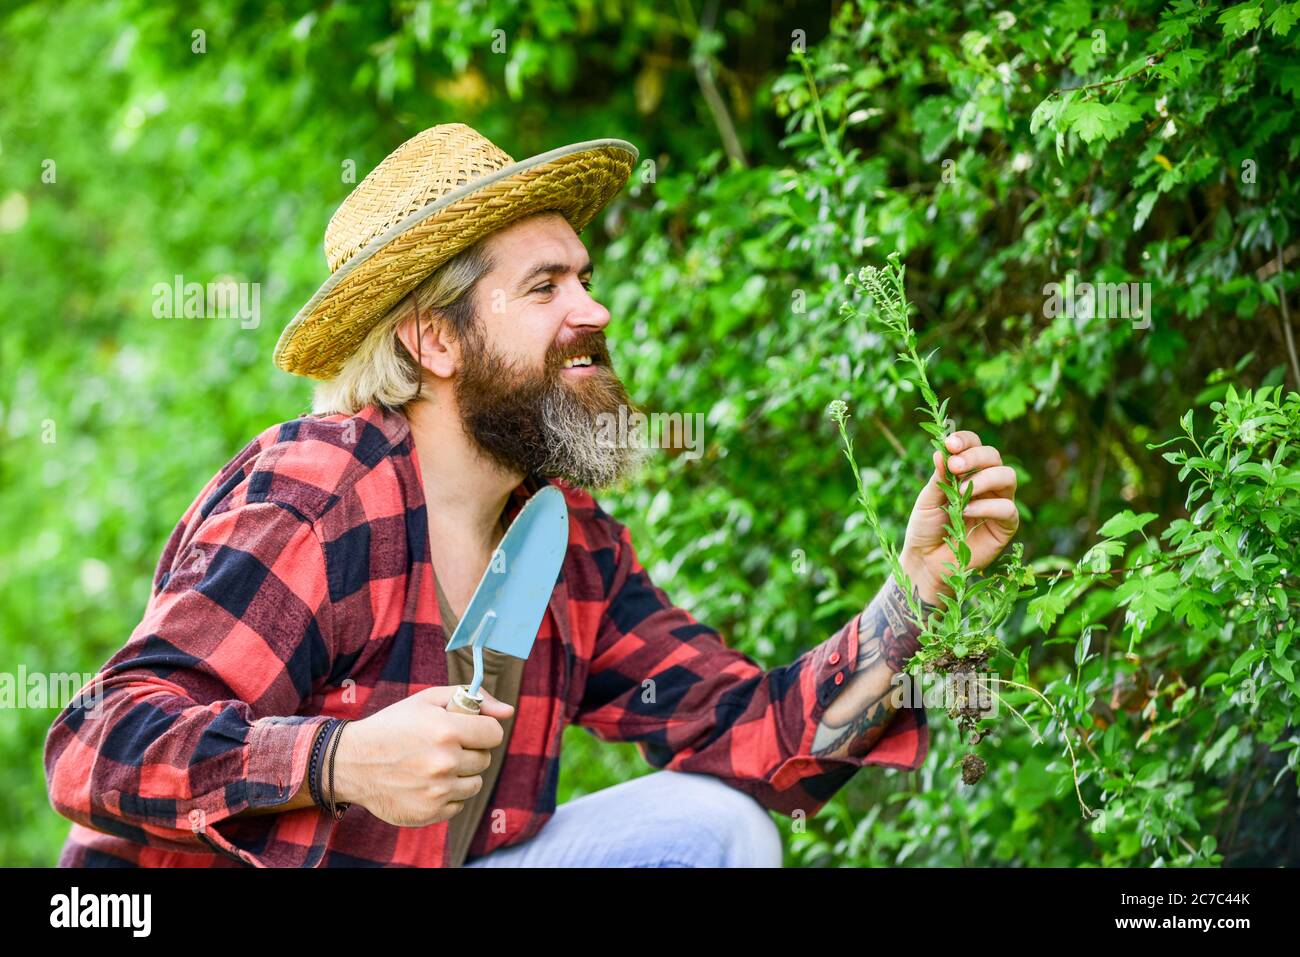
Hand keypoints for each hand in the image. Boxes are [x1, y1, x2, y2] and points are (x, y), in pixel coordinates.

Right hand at [332, 686, 514, 827]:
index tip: (467, 730)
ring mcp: (438, 791)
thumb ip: (472, 698)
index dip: (482, 730)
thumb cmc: (393, 725)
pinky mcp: (430, 812)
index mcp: (447, 730)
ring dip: (460, 774)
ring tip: (433, 764)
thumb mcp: (428, 700)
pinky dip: (446, 795)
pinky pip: (458, 804)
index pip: (494, 734)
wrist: (352, 762)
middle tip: (442, 746)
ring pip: (474, 783)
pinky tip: (424, 782)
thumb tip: (508, 711)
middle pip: (484, 759)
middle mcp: (445, 763)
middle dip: (469, 751)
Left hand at [900, 431, 1019, 604]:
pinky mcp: (1005, 526)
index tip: (950, 443)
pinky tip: (967, 511)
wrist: (926, 561)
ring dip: (985, 478)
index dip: (966, 440)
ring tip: (960, 491)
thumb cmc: (926, 527)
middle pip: (994, 456)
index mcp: (967, 472)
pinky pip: (1006, 508)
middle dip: (975, 457)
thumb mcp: (927, 499)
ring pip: (1007, 477)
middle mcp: (987, 484)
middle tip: (954, 466)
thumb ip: (938, 477)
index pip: (975, 445)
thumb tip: (942, 451)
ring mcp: (998, 503)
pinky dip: (987, 506)